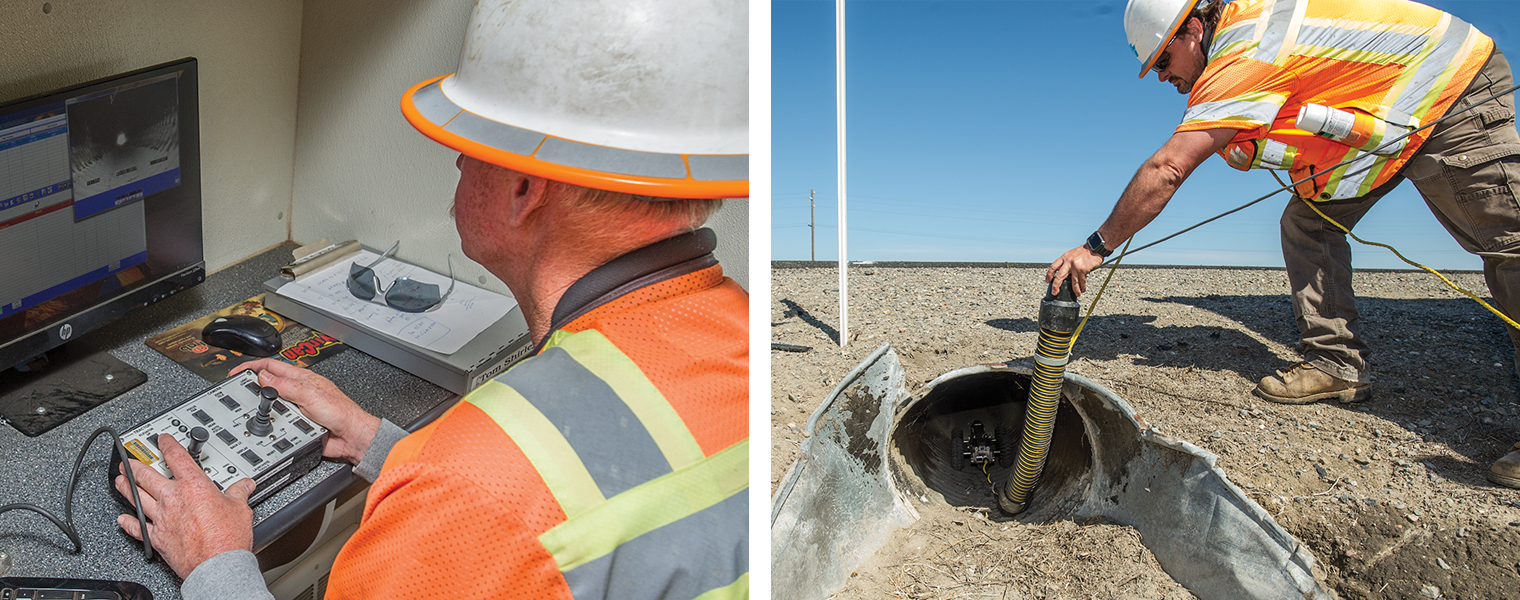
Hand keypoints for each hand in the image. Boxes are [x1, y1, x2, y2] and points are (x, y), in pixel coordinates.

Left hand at [115, 434, 255, 578]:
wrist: (216, 565)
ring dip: (125, 488)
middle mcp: (172, 499)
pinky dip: (128, 523)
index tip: (162, 439)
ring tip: (119, 480)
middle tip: (128, 460)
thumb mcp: (240, 508)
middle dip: (135, 466)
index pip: (176, 457)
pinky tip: (122, 519)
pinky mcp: (157, 538)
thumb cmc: (227, 538)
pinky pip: (137, 528)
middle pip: (146, 476)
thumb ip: (238, 493)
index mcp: (193, 485)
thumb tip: (244, 485)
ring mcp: (161, 518)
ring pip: (136, 498)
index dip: (167, 444)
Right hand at [232, 359, 379, 464]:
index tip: (237, 372)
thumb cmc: (341, 412)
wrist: (351, 437)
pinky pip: (279, 423)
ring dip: (263, 410)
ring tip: (255, 412)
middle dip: (253, 389)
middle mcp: (298, 391)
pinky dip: (272, 425)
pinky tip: (270, 426)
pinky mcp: (297, 424)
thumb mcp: (310, 394)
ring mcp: (297, 408)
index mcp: (302, 379)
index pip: (272, 367)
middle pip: (268, 386)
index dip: (252, 366)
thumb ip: (286, 386)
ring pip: (271, 406)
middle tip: (238, 394)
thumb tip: (264, 376)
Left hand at [1045, 245, 1106, 296]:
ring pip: (1073, 281)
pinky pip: (1082, 281)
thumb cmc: (1083, 252)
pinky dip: (1082, 286)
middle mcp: (1068, 262)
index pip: (1053, 267)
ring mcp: (1075, 266)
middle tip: (1054, 292)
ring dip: (1075, 289)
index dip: (1049, 275)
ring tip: (1077, 293)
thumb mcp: (1071, 255)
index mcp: (1064, 258)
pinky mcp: (1082, 270)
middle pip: (1059, 276)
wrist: (1094, 248)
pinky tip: (1082, 289)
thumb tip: (1065, 275)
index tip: (1047, 281)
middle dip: (1056, 286)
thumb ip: (1066, 264)